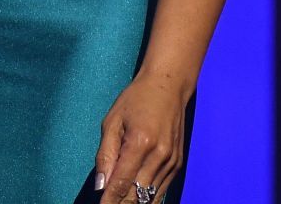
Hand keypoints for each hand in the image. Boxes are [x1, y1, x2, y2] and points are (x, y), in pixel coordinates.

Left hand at [94, 71, 190, 200]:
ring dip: (135, 203)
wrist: (168, 88)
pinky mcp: (178, 164)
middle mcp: (160, 156)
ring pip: (152, 195)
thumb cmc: (135, 100)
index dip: (110, 199)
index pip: (122, 181)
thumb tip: (101, 184)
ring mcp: (172, 162)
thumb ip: (105, 154)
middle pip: (138, 193)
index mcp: (140, 143)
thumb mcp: (111, 121)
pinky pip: (162, 188)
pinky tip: (137, 200)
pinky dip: (149, 198)